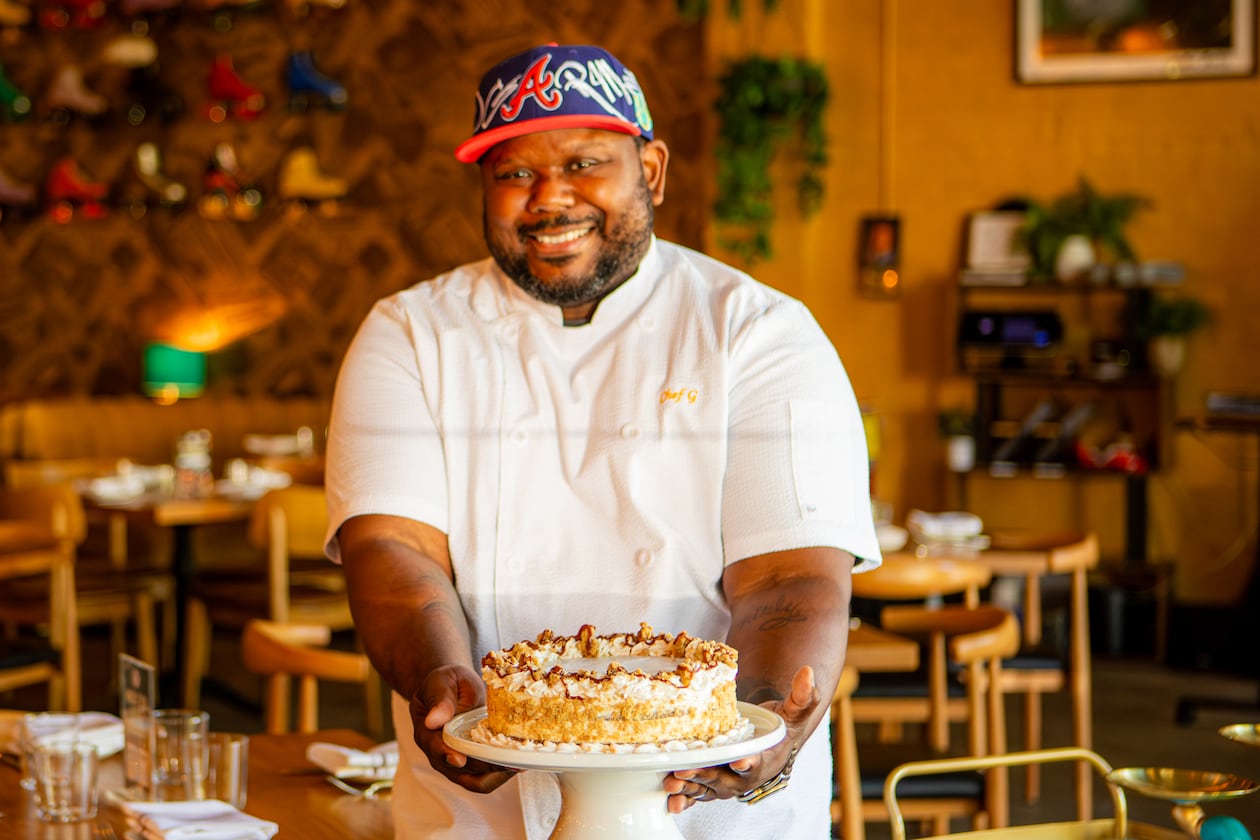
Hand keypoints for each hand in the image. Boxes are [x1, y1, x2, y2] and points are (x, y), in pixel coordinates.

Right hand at [409, 664, 517, 793]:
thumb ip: (439, 699)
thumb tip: (433, 720)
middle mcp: (439, 753)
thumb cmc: (446, 683)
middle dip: (482, 769)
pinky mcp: (474, 762)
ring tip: (517, 764)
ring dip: (496, 776)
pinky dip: (502, 772)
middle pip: (458, 772)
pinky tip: (518, 761)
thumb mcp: (441, 682)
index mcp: (427, 733)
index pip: (435, 749)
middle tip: (505, 763)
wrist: (454, 688)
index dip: (446, 755)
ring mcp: (456, 761)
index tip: (459, 759)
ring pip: (475, 781)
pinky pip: (487, 775)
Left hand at [664, 665, 819, 813]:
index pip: (757, 763)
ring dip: (690, 786)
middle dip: (706, 774)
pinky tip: (670, 796)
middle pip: (725, 779)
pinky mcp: (712, 783)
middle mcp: (745, 777)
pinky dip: (685, 796)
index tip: (740, 761)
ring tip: (672, 781)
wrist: (771, 744)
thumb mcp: (795, 711)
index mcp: (766, 759)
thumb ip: (803, 695)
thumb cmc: (782, 726)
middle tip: (687, 768)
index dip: (749, 763)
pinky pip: (698, 792)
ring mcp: (727, 782)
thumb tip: (807, 672)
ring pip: (708, 788)